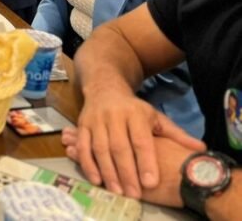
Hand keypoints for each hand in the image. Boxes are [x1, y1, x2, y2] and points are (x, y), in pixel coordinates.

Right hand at [70, 89, 204, 197]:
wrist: (104, 88)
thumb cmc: (134, 108)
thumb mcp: (156, 117)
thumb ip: (176, 134)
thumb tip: (201, 148)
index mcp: (135, 113)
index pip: (141, 140)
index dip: (145, 162)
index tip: (151, 182)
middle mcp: (114, 115)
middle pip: (119, 147)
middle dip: (126, 172)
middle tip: (134, 195)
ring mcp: (95, 120)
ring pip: (100, 148)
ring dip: (108, 172)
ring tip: (117, 192)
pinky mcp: (82, 125)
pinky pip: (83, 147)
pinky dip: (88, 164)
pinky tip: (97, 180)